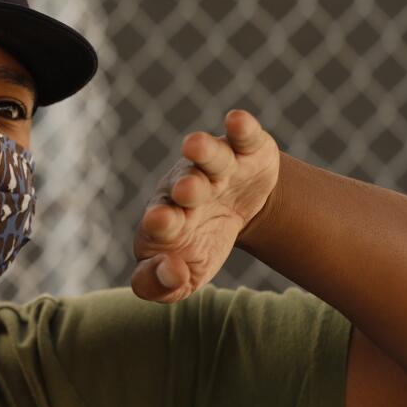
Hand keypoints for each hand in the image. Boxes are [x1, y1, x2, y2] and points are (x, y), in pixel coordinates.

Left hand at [132, 109, 280, 302]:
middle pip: (183, 185)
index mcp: (165, 220)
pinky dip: (242, 128)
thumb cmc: (198, 245)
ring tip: (194, 145)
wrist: (238, 213)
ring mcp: (216, 168)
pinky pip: (243, 136)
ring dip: (204, 152)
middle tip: (186, 190)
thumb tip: (171, 271)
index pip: (159, 222)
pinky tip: (237, 120)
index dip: (161, 222)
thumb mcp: (182, 276)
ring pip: (209, 157)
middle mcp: (186, 188)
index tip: (161, 223)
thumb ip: (160, 286)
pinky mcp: (247, 151)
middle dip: (186, 188)